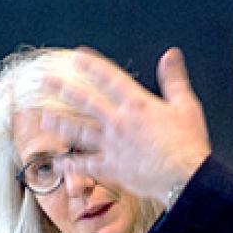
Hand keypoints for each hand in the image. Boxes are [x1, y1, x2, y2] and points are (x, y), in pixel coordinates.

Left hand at [39, 48, 211, 202]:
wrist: (185, 177)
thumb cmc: (188, 143)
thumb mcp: (186, 105)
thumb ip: (174, 79)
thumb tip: (171, 55)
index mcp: (137, 104)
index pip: (110, 79)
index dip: (93, 66)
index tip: (77, 57)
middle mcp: (119, 122)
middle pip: (85, 102)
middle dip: (63, 89)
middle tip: (45, 81)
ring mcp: (112, 146)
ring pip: (79, 132)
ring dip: (60, 124)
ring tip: (44, 118)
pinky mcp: (111, 168)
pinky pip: (86, 165)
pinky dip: (71, 165)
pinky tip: (59, 163)